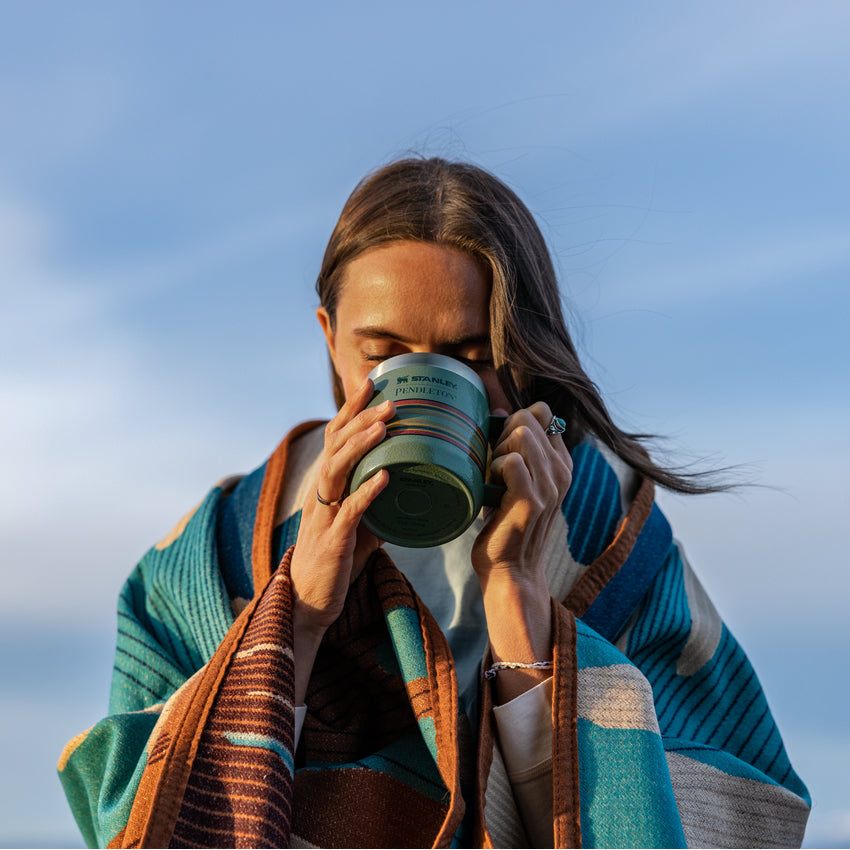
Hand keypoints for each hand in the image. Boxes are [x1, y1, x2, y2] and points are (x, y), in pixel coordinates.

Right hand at [289, 379, 393, 700]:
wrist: (309, 603)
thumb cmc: (335, 559)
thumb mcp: (359, 523)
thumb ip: (377, 501)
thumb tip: (410, 483)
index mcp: (325, 484)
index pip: (335, 437)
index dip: (352, 409)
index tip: (373, 383)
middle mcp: (319, 493)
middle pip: (335, 445)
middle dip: (361, 419)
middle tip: (391, 400)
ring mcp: (323, 515)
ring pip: (337, 470)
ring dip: (361, 446)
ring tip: (385, 427)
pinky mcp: (332, 540)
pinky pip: (349, 511)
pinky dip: (367, 492)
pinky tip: (386, 476)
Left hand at [472, 402, 572, 584]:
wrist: (510, 569)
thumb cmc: (505, 520)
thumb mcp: (514, 477)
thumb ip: (513, 445)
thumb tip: (498, 410)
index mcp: (561, 462)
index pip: (544, 412)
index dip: (515, 421)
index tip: (503, 447)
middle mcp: (561, 471)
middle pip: (528, 417)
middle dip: (502, 433)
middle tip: (495, 465)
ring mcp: (549, 485)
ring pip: (521, 434)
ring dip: (497, 451)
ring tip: (494, 478)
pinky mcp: (531, 500)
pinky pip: (511, 461)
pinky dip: (493, 469)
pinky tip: (492, 489)